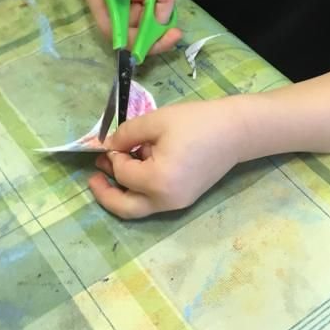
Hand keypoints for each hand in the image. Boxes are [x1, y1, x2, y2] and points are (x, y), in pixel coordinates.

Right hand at [79, 0, 181, 56]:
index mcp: (110, 24)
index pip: (133, 42)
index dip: (154, 43)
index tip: (174, 33)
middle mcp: (125, 27)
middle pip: (152, 33)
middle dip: (163, 13)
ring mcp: (136, 18)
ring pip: (159, 20)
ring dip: (163, 2)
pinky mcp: (145, 10)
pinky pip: (161, 10)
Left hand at [89, 97, 246, 217]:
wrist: (236, 130)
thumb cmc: (197, 122)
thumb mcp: (157, 121)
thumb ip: (128, 134)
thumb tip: (110, 146)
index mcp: (158, 181)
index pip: (122, 174)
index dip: (113, 156)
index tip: (114, 141)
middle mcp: (166, 200)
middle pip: (125, 208)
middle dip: (105, 194)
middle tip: (93, 177)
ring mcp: (177, 203)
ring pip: (139, 207)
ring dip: (122, 191)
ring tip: (114, 167)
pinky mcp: (185, 199)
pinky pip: (154, 200)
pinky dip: (140, 189)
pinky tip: (139, 166)